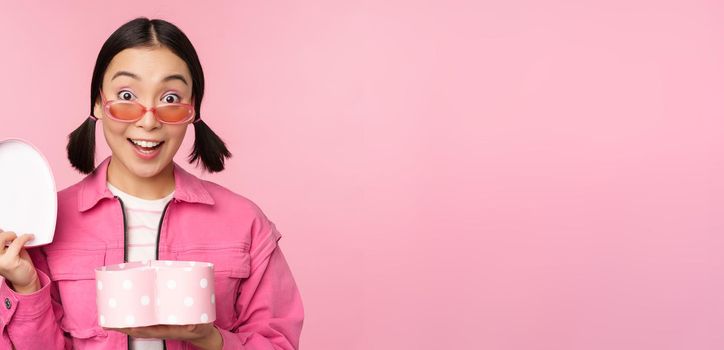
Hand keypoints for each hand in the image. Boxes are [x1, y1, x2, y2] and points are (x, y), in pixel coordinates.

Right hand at [0, 230, 38, 293]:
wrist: (25, 280)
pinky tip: (30, 237)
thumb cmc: (17, 264)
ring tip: (19, 237)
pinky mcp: (9, 261)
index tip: (3, 229)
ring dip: (11, 235)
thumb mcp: (8, 251)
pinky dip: (24, 238)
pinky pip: (16, 243)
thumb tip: (3, 230)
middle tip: (14, 235)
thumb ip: (5, 243)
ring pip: (1, 238)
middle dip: (4, 233)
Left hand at [104, 322, 222, 349]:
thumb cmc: (200, 330)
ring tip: (111, 312)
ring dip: (125, 319)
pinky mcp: (161, 319)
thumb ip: (195, 326)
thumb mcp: (200, 327)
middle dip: (121, 323)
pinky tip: (129, 309)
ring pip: (138, 323)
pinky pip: (144, 318)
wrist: (203, 333)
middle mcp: (159, 328)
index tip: (121, 323)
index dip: (132, 327)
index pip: (144, 331)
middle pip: (136, 327)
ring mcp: (159, 324)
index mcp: (166, 331)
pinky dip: (134, 315)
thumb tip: (191, 325)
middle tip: (107, 316)